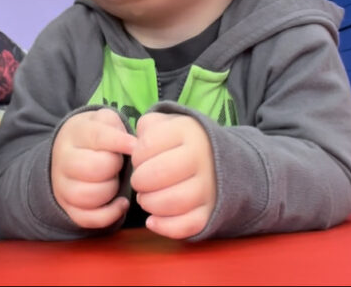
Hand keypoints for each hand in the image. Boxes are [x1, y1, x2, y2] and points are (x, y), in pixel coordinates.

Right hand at [51, 108, 136, 228]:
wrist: (69, 153)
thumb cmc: (96, 136)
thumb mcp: (104, 120)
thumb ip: (116, 125)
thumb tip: (134, 143)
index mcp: (74, 134)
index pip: (97, 137)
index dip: (119, 142)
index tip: (135, 145)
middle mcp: (63, 161)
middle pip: (94, 168)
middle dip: (114, 167)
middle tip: (119, 163)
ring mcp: (63, 187)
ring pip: (90, 196)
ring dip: (111, 190)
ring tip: (116, 181)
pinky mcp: (69, 209)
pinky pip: (89, 219)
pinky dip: (110, 214)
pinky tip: (121, 203)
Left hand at [131, 112, 216, 238]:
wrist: (218, 159)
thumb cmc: (180, 142)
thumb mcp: (165, 124)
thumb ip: (146, 128)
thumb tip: (132, 146)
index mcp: (188, 131)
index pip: (149, 144)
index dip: (137, 156)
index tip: (140, 159)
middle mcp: (203, 157)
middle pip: (159, 173)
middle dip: (140, 181)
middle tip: (139, 182)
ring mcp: (210, 186)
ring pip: (173, 201)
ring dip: (150, 204)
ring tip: (145, 199)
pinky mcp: (211, 211)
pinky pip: (187, 225)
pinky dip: (164, 226)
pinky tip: (152, 220)